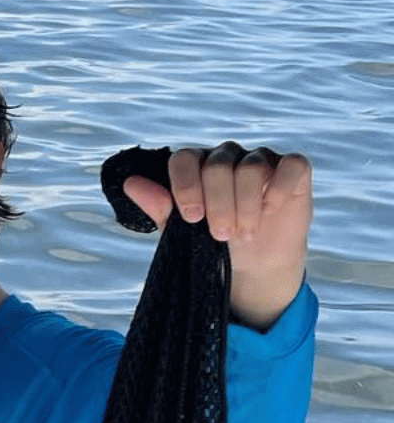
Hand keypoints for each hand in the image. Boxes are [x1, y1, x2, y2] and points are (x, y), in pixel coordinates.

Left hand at [123, 142, 311, 330]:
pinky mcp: (293, 169)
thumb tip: (130, 183)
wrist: (252, 265)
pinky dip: (279, 191)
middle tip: (221, 235)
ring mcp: (261, 159)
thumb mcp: (180, 231)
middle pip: (218, 165)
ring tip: (243, 234)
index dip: (185, 186)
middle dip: (218, 204)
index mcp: (197, 167)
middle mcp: (227, 157)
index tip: (192, 218)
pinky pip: (291, 165)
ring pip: (252, 167)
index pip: (184, 158)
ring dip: (246, 206)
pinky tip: (270, 211)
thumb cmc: (211, 243)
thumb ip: (158, 207)